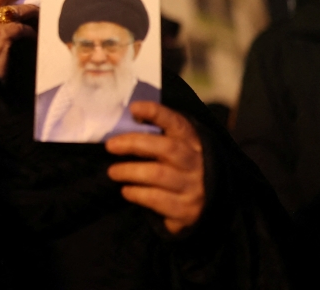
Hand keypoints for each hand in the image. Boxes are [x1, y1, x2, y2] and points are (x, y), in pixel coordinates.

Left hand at [105, 101, 204, 234]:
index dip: (156, 113)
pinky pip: (157, 200)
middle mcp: (196, 162)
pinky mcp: (186, 210)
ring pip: (158, 174)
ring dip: (130, 171)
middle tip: (110, 146)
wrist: (209, 204)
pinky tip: (126, 191)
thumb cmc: (181, 167)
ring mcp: (193, 186)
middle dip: (134, 144)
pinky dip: (137, 194)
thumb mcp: (177, 147)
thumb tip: (128, 120)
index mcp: (192, 141)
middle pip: (165, 148)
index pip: (176, 122)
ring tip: (113, 172)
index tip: (134, 109)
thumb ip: (157, 134)